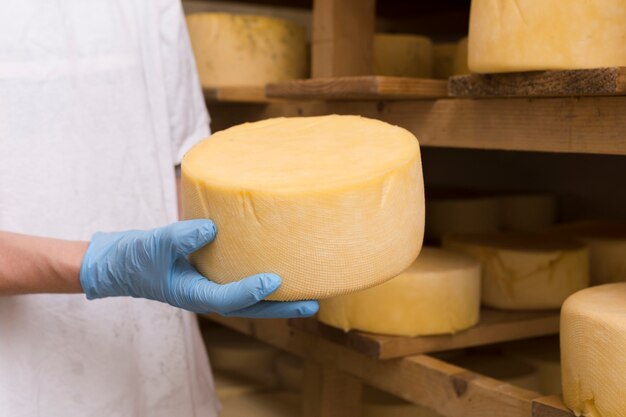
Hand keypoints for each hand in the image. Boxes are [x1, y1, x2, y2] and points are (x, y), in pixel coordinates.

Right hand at [79, 219, 318, 317]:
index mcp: (193, 294)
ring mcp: (212, 290)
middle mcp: (208, 297)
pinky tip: (285, 276)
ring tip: (311, 296)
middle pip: (251, 309)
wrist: (124, 262)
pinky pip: (244, 287)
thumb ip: (180, 237)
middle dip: (281, 309)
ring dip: (279, 301)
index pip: (228, 299)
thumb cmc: (137, 255)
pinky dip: (264, 286)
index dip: (252, 291)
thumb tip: (211, 228)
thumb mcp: (154, 244)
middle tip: (313, 305)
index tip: (275, 280)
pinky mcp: (214, 279)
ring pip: (251, 302)